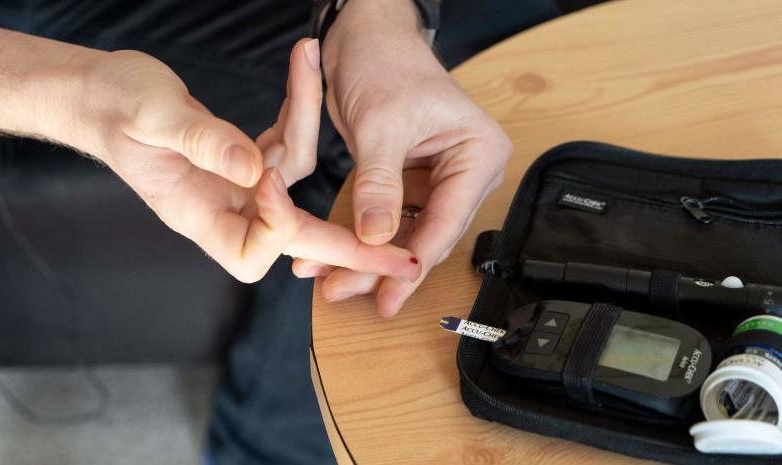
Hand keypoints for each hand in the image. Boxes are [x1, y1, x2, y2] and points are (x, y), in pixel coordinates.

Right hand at [53, 38, 421, 282]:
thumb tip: (253, 170)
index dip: (277, 222)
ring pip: (295, 182)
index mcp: (197, 216)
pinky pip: (283, 150)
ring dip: (306, 125)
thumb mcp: (151, 119)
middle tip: (402, 262)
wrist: (101, 95)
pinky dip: (294, 115)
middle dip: (351, 249)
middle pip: (297, 241)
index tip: (269, 179)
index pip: (256, 248)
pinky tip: (299, 72)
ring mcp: (235, 189)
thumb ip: (203, 143)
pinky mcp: (242, 162)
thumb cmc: (114, 108)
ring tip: (309, 61)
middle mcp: (223, 210)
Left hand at [293, 0, 511, 315]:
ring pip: (405, 231)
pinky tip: (335, 254)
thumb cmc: (385, 61)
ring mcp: (438, 177)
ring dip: (368, 255)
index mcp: (478, 153)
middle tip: (346, 291)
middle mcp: (465, 170)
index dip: (412, 261)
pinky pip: (388, 217)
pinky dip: (361, 234)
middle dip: (384, 265)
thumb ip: (379, 185)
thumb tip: (375, 238)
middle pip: (426, 233)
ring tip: (333, 281)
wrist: (365, 35)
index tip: (388, 295)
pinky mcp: (410, 179)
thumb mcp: (381, 125)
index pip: (447, 220)